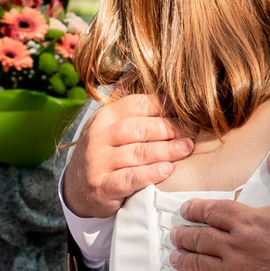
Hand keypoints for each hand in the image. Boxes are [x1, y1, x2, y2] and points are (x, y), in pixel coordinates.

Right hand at [62, 93, 197, 218]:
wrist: (76, 190)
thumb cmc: (104, 154)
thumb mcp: (110, 127)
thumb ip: (131, 108)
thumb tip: (152, 80)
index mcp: (106, 116)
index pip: (139, 105)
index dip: (166, 107)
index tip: (189, 112)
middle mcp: (99, 136)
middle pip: (140, 128)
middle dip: (170, 128)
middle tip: (193, 132)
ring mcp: (98, 162)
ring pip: (137, 152)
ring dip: (166, 150)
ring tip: (187, 148)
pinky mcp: (102, 186)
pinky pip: (130, 178)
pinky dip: (150, 173)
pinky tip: (168, 170)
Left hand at [169, 152, 269, 270]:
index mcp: (249, 222)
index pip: (213, 211)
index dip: (196, 209)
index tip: (187, 210)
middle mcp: (235, 247)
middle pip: (201, 238)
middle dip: (185, 234)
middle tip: (176, 234)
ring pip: (198, 265)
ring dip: (184, 259)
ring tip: (175, 257)